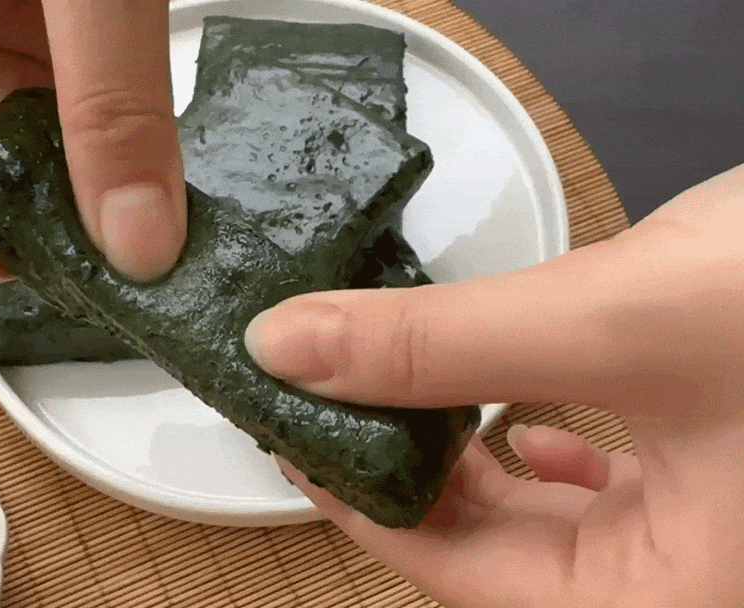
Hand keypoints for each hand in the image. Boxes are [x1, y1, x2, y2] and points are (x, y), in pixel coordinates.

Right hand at [0, 0, 185, 281]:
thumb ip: (108, 99)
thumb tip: (136, 244)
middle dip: (25, 212)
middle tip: (92, 266)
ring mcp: (15, 14)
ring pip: (34, 127)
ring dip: (84, 186)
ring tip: (139, 237)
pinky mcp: (81, 18)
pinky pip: (90, 97)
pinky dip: (121, 144)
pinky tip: (158, 184)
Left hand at [245, 164, 743, 606]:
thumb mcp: (616, 322)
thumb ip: (442, 344)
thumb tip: (289, 346)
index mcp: (672, 599)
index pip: (466, 579)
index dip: (363, 508)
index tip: (293, 440)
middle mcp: (694, 578)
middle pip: (504, 551)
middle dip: (411, 475)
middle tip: (329, 407)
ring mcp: (718, 529)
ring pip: (555, 517)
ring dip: (470, 455)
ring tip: (398, 401)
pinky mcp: (734, 466)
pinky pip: (615, 485)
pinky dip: (551, 445)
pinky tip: (517, 414)